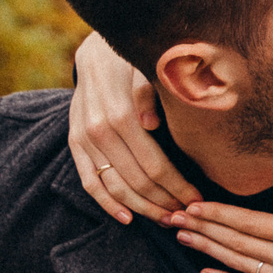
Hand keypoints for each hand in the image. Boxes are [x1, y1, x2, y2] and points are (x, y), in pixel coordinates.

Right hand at [68, 32, 196, 223]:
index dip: (177, 187)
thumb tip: (150, 123)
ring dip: (141, 207)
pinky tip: (127, 218)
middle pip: (137, 181)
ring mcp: (84, 140)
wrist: (98, 54)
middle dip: (165, 201)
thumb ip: (149, 95)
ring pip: (114, 187)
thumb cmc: (134, 64)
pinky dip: (106, 204)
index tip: (197, 199)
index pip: (155, 165)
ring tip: (164, 219)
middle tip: (187, 214)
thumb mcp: (147, 70)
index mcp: (121, 115)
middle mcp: (99, 131)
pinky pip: (88, 182)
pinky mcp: (74, 145)